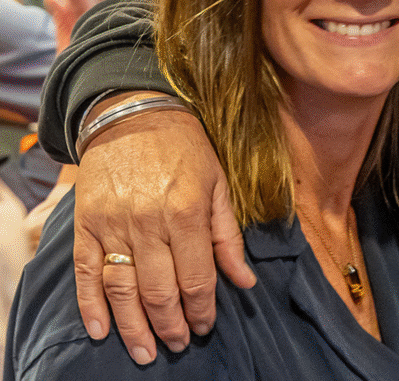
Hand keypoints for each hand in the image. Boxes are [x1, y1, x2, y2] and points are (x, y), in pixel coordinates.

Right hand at [73, 101, 252, 363]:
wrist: (132, 114)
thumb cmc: (184, 148)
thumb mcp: (219, 184)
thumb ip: (229, 236)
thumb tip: (244, 281)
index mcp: (187, 213)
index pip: (196, 278)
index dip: (202, 310)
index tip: (205, 327)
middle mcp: (148, 224)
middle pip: (159, 291)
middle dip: (171, 325)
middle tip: (178, 345)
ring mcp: (113, 225)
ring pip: (123, 289)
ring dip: (134, 327)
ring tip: (146, 351)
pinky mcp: (86, 224)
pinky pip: (86, 273)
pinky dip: (91, 306)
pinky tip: (101, 330)